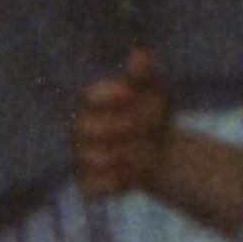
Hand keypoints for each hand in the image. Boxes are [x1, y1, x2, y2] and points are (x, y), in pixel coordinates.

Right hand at [70, 53, 170, 202]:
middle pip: (83, 129)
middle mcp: (80, 131)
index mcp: (92, 105)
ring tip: (141, 152)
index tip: (131, 95)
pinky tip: (132, 175)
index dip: (108, 96)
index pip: (87, 97)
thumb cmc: (152, 114)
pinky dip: (114, 182)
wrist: (162, 149)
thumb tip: (139, 55)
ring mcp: (82, 157)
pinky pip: (92, 186)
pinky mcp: (89, 182)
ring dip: (120, 156)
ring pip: (89, 159)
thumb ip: (143, 76)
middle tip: (142, 127)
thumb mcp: (154, 93)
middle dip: (117, 127)